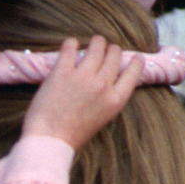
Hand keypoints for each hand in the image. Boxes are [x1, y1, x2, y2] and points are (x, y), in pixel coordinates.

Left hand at [22, 36, 143, 150]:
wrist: (49, 142)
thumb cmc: (73, 136)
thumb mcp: (102, 119)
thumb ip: (108, 99)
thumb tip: (109, 80)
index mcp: (115, 100)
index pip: (134, 72)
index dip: (135, 62)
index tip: (135, 58)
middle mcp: (103, 85)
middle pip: (114, 54)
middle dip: (111, 50)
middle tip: (104, 51)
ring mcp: (83, 76)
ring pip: (97, 45)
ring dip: (96, 42)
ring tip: (92, 43)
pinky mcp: (62, 71)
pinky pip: (70, 46)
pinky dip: (71, 43)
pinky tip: (70, 45)